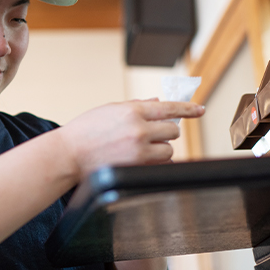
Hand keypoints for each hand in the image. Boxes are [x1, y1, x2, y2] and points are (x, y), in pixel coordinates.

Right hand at [56, 100, 204, 176]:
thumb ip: (137, 106)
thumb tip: (158, 102)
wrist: (69, 154)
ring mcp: (139, 150)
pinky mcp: (136, 167)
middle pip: (173, 131)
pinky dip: (153, 162)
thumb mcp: (111, 109)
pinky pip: (158, 164)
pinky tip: (138, 158)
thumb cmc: (86, 131)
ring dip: (160, 149)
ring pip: (168, 150)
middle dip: (165, 132)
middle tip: (150, 134)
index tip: (200, 109)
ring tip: (139, 148)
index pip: (170, 107)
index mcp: (133, 110)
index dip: (188, 109)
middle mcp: (139, 129)